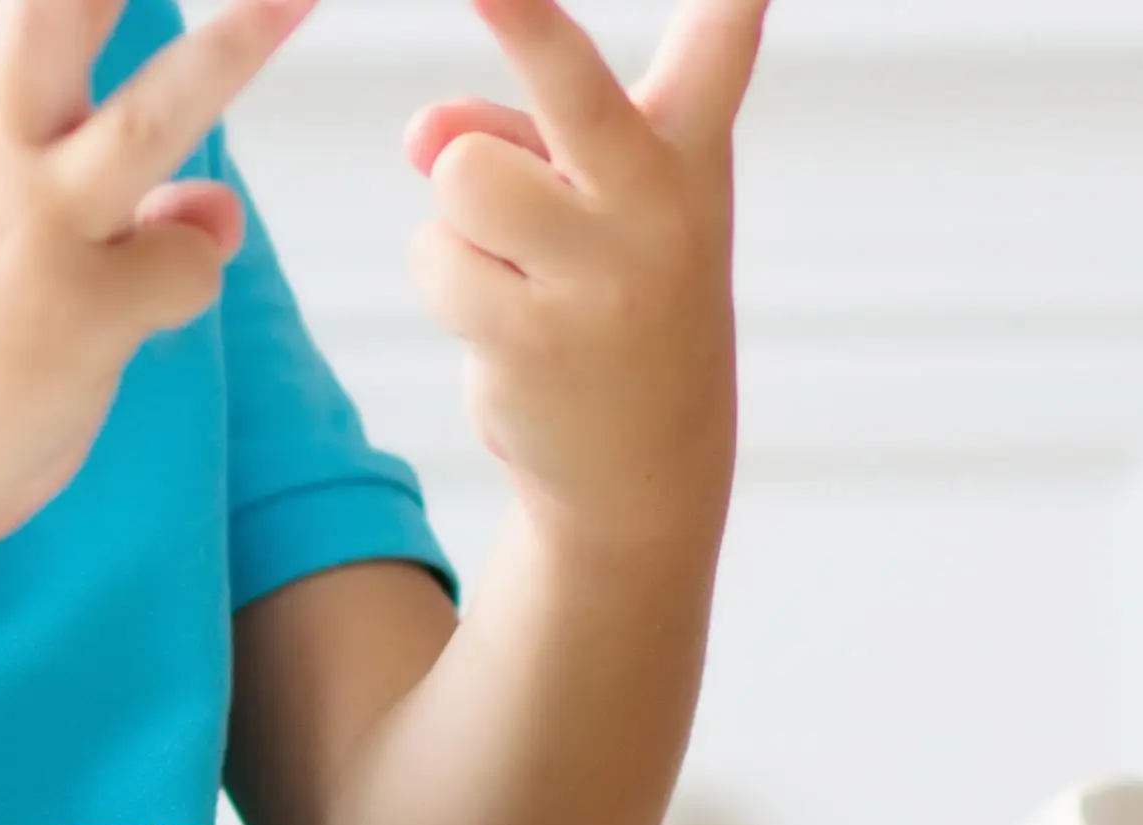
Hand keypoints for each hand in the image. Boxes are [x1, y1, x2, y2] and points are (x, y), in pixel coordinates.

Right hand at [0, 0, 315, 560]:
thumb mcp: (27, 260)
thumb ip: (129, 215)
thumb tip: (224, 201)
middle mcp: (2, 152)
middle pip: (67, 7)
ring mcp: (40, 227)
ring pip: (154, 117)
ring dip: (229, 46)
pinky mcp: (81, 309)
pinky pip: (188, 268)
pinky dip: (189, 280)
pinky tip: (140, 321)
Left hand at [405, 0, 768, 544]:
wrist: (642, 462)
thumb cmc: (612, 300)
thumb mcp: (589, 207)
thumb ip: (510, 137)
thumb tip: (420, 134)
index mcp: (686, 151)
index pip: (723, 36)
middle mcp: (652, 204)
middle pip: (573, 84)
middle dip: (519, 12)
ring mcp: (596, 279)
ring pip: (462, 175)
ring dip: (459, 212)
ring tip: (511, 263)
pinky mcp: (532, 341)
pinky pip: (436, 257)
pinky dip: (447, 278)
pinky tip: (501, 321)